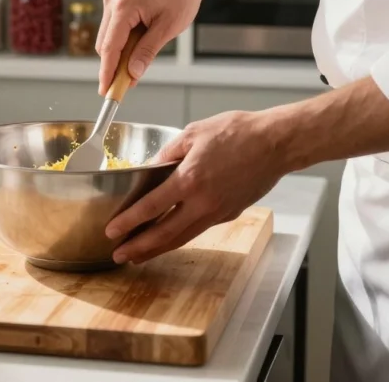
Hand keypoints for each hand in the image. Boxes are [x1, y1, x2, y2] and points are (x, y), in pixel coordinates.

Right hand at [96, 0, 207, 94]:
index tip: (105, 90)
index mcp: (124, 7)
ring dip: (119, 55)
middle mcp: (113, 2)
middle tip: (125, 85)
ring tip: (137, 64)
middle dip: (113, 67)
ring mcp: (112, 0)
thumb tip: (133, 73)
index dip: (106, 72)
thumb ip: (147, 51)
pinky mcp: (116, 2)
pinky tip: (136, 48)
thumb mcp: (168, 28)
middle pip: (105, 45)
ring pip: (108, 38)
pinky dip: (122, 43)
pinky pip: (113, 29)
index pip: (109, 47)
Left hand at [105, 110, 289, 264]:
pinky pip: (198, 230)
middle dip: (139, 247)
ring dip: (157, 249)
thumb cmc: (239, 132)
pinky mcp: (230, 214)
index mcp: (190, 179)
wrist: (276, 143)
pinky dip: (180, 238)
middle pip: (164, 233)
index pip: (151, 207)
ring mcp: (218, 211)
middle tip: (119, 255)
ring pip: (182, 237)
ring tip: (138, 256)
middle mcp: (203, 202)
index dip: (129, 221)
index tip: (112, 230)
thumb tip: (149, 168)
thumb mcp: (194, 133)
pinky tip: (168, 239)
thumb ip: (168, 153)